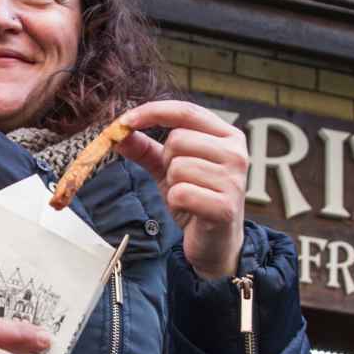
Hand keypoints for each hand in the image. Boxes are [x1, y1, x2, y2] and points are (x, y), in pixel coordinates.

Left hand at [117, 100, 247, 279]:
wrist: (216, 242)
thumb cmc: (196, 198)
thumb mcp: (169, 168)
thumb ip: (146, 148)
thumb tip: (117, 132)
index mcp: (228, 136)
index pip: (186, 111)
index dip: (152, 112)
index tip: (124, 121)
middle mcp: (237, 153)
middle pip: (178, 139)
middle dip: (167, 161)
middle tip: (179, 180)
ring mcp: (234, 180)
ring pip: (177, 167)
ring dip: (172, 185)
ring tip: (188, 196)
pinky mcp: (225, 207)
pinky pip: (180, 193)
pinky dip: (176, 202)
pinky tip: (189, 210)